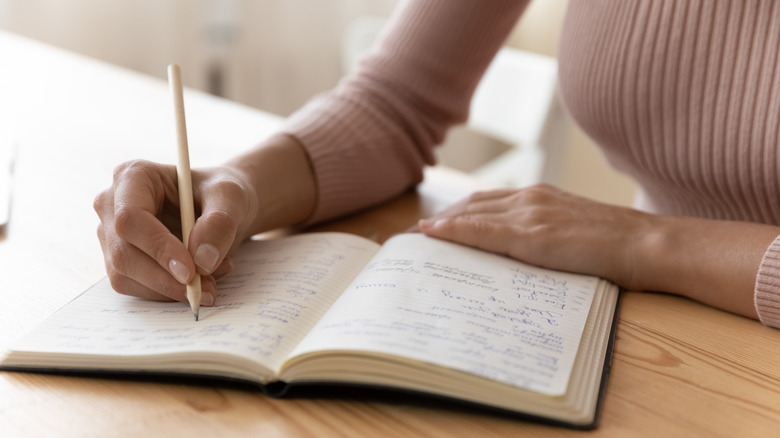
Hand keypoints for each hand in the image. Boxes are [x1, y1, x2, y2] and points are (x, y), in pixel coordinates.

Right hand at [94, 160, 258, 303]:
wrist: (221, 208)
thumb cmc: (220, 193)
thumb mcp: (231, 197)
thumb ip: (220, 223)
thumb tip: (202, 261)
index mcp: (133, 176)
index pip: (131, 218)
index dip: (158, 248)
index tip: (189, 272)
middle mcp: (113, 205)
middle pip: (123, 253)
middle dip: (165, 279)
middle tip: (206, 289)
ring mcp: (112, 235)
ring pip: (125, 276)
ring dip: (169, 289)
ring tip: (210, 281)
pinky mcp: (120, 260)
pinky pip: (135, 288)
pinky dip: (168, 292)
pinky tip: (199, 281)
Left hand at [418, 184, 652, 289]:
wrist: (645, 245)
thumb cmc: (611, 245)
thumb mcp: (568, 232)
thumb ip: (537, 234)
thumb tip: (509, 253)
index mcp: (537, 197)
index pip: (482, 202)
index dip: (451, 213)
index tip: (427, 228)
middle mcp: (529, 198)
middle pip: (468, 204)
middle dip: (436, 219)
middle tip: (408, 237)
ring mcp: (531, 213)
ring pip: (470, 214)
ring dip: (437, 225)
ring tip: (410, 240)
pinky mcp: (535, 235)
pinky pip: (484, 231)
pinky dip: (455, 230)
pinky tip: (432, 234)